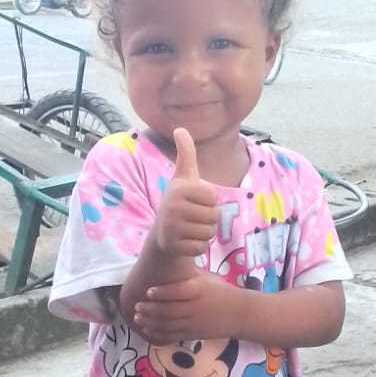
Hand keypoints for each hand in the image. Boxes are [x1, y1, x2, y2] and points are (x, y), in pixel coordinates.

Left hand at [133, 271, 242, 344]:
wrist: (239, 314)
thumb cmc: (220, 292)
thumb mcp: (206, 278)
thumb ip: (187, 275)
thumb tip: (164, 264)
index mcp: (198, 290)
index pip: (177, 291)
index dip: (161, 292)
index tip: (148, 291)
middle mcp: (195, 307)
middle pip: (168, 310)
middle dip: (149, 310)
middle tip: (137, 306)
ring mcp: (194, 322)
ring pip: (168, 324)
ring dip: (149, 322)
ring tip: (138, 317)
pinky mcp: (194, 334)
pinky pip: (173, 335)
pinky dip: (158, 333)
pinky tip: (147, 330)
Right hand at [154, 128, 218, 258]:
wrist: (161, 232)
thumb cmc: (179, 201)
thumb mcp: (183, 176)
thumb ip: (185, 153)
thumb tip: (180, 128)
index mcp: (179, 188)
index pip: (213, 196)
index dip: (209, 201)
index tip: (195, 200)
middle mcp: (173, 207)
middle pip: (214, 216)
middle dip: (208, 219)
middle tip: (193, 217)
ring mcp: (172, 228)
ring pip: (209, 233)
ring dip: (204, 233)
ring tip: (190, 228)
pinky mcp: (174, 246)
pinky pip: (201, 247)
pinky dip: (198, 246)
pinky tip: (187, 241)